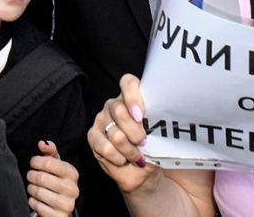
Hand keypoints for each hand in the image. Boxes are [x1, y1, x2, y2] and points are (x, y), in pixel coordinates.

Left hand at [28, 141, 79, 216]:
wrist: (62, 206)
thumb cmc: (57, 181)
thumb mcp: (56, 165)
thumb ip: (50, 152)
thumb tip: (42, 143)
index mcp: (72, 173)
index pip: (48, 162)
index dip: (36, 161)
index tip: (33, 163)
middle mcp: (72, 189)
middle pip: (41, 177)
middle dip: (31, 176)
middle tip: (31, 176)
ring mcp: (67, 204)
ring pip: (38, 192)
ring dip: (31, 189)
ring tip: (33, 187)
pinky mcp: (59, 216)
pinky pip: (38, 206)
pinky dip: (33, 202)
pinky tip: (37, 200)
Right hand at [88, 74, 158, 193]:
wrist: (144, 170)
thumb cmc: (154, 149)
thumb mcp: (160, 135)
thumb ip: (157, 124)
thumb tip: (159, 124)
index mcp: (133, 98)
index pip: (128, 83)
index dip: (133, 97)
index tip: (141, 116)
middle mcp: (115, 105)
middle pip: (120, 111)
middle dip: (135, 133)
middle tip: (143, 143)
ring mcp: (102, 119)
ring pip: (115, 133)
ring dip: (129, 150)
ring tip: (136, 156)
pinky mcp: (93, 135)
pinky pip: (105, 147)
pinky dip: (118, 158)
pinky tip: (123, 160)